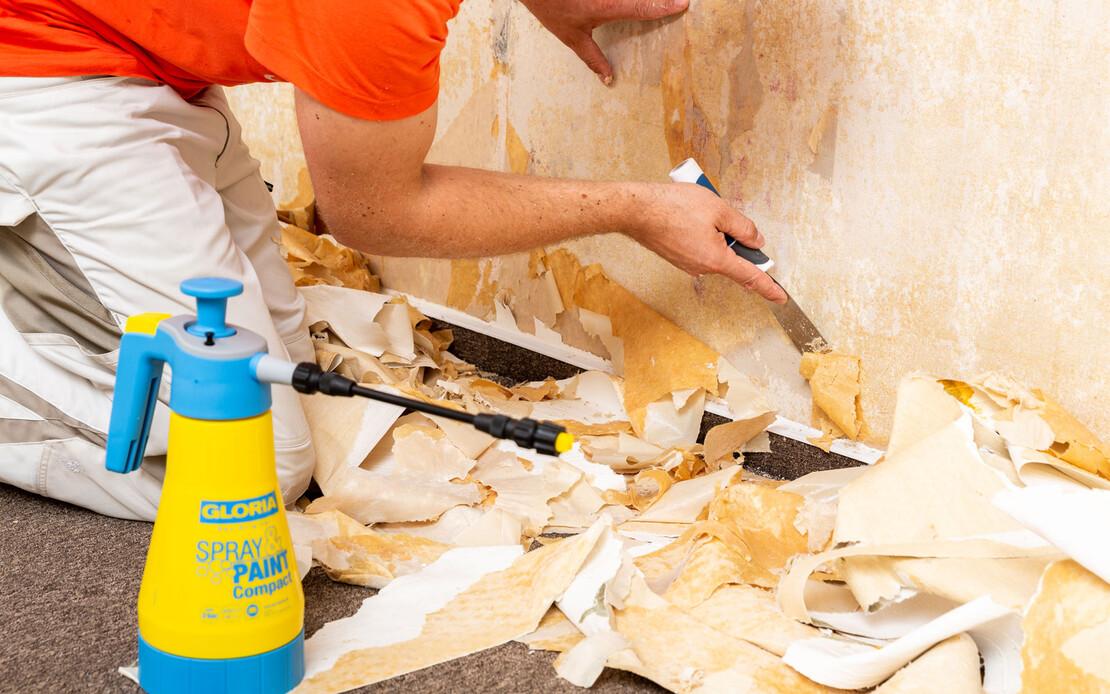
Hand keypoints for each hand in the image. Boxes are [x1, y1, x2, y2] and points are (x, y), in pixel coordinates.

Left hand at [519, 0, 688, 83]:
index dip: (665, 7)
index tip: (683, 3)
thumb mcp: (572, 38)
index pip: (643, 7)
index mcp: (608, 6)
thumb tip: (607, 79)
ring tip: (664, 2)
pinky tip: (643, 2)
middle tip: (680, 0)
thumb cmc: (551, 8)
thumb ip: (593, 58)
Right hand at [626, 183, 787, 303]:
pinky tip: (687, 217)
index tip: (780, 297)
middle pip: (730, 257)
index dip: (768, 287)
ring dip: (713, 232)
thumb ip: (743, 227)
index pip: (750, 276)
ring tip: (697, 211)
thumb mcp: (719, 209)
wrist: (637, 211)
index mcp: (716, 259)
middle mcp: (702, 267)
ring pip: (713, 250)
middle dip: (731, 237)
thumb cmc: (673, 207)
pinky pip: (698, 247)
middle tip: (719, 214)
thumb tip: (755, 240)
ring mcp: (687, 264)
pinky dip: (699, 233)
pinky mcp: (677, 257)